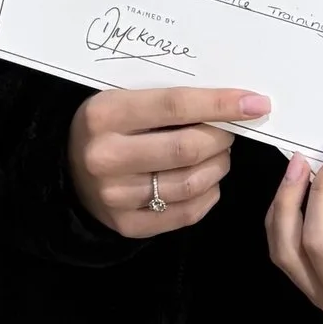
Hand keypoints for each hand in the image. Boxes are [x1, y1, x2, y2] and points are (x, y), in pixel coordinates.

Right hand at [69, 85, 269, 238]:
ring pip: (191, 183)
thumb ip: (167, 99)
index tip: (255, 103)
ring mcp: (116, 196)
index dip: (220, 104)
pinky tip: (207, 180)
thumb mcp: (122, 98)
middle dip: (222, 138)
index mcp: (104, 114)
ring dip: (219, 166)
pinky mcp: (128, 225)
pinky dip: (209, 194)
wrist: (67, 170)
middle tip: (230, 131)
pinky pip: (186, 213)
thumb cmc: (107, 125)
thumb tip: (231, 100)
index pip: (175, 106)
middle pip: (187, 148)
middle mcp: (106, 157)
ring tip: (219, 154)